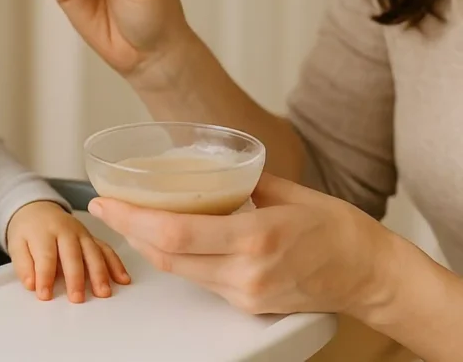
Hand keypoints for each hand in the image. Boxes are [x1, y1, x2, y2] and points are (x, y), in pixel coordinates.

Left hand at [5, 201, 130, 302]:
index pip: (45, 255)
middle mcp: (66, 230)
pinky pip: (106, 249)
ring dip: (100, 272)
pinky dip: (115, 264)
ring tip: (103, 293)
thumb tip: (31, 284)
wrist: (38, 209)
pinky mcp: (92, 237)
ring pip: (93, 251)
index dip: (45, 276)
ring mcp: (81, 232)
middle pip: (72, 253)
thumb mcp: (16, 244)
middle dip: (75, 277)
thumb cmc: (28, 231)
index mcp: (43, 232)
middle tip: (77, 298)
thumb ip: (23, 264)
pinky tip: (122, 279)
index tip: (44, 295)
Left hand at [87, 173, 397, 318]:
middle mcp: (246, 272)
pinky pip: (200, 280)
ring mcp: (246, 294)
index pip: (176, 234)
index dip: (133, 219)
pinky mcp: (249, 305)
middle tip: (104, 205)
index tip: (107, 200)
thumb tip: (207, 165)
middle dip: (128, 230)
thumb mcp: (285, 190)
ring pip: (180, 272)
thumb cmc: (334, 226)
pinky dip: (175, 258)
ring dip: (147, 245)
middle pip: (167, 257)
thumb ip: (240, 181)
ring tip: (125, 217)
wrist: (368, 273)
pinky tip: (163, 238)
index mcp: (255, 237)